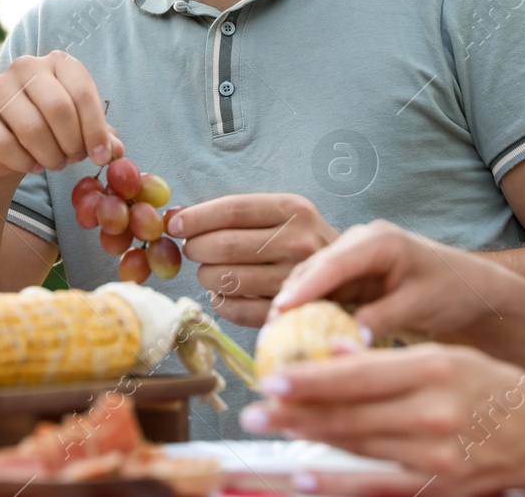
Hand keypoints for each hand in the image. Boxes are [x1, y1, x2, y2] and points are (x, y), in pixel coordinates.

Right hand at [0, 52, 118, 182]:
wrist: (1, 145)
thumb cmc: (48, 130)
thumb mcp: (78, 128)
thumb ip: (100, 136)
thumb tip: (115, 151)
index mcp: (58, 62)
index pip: (82, 92)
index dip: (95, 130)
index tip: (102, 157)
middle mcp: (26, 65)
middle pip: (59, 108)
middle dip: (72, 144)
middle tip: (72, 160)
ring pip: (32, 128)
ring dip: (49, 156)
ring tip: (53, 163)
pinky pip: (4, 144)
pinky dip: (23, 162)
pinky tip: (30, 164)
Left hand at [167, 194, 337, 326]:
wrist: (351, 278)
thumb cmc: (301, 242)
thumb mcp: (281, 215)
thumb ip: (233, 214)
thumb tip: (175, 215)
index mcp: (294, 210)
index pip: (233, 210)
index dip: (196, 217)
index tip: (173, 224)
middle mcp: (299, 243)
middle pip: (223, 245)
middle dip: (196, 248)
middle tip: (193, 250)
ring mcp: (295, 281)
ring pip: (225, 279)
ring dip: (206, 276)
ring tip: (211, 271)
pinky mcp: (288, 314)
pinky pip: (236, 310)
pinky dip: (221, 302)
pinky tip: (225, 293)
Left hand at [240, 344, 524, 496]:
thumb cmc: (492, 386)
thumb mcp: (446, 356)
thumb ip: (390, 360)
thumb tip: (333, 351)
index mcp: (434, 369)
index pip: (359, 375)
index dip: (310, 380)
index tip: (271, 379)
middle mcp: (434, 412)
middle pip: (350, 415)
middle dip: (295, 415)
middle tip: (252, 413)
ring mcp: (437, 455)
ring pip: (358, 448)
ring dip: (308, 443)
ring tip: (270, 436)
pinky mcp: (440, 485)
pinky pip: (380, 484)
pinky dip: (340, 482)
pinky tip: (307, 477)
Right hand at [271, 220, 524, 345]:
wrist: (468, 288)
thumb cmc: (452, 290)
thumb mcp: (421, 304)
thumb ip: (383, 317)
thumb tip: (347, 340)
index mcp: (380, 240)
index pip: (335, 262)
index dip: (307, 286)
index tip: (283, 308)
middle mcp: (360, 242)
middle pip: (316, 267)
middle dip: (291, 297)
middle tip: (269, 330)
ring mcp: (352, 258)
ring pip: (312, 279)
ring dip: (294, 305)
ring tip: (273, 335)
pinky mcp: (349, 277)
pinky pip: (321, 292)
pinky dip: (307, 311)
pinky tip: (291, 332)